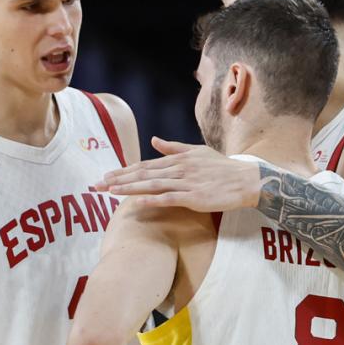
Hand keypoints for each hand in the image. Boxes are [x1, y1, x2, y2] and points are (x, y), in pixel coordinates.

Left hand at [90, 138, 261, 211]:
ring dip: (130, 189)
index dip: (124, 171)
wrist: (246, 180)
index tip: (106, 177)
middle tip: (97, 186)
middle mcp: (178, 169)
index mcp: (177, 159)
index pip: (144, 165)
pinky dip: (153, 200)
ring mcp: (186, 183)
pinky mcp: (194, 197)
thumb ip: (173, 147)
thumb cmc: (222, 167)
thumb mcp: (197, 151)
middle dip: (118, 180)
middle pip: (143, 175)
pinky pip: (170, 199)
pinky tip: (138, 203)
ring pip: (152, 185)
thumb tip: (153, 140)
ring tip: (110, 192)